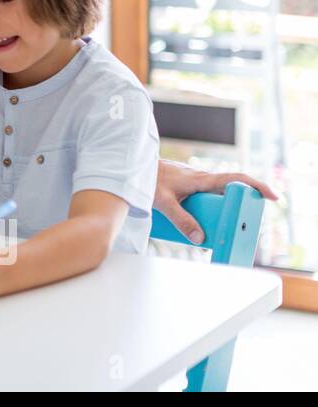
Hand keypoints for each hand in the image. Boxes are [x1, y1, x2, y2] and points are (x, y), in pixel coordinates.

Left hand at [154, 159, 278, 244]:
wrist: (132, 166)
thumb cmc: (147, 180)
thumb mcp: (163, 203)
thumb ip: (181, 220)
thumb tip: (201, 239)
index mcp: (201, 179)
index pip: (236, 179)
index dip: (257, 186)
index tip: (273, 197)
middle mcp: (203, 178)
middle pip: (232, 191)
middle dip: (242, 206)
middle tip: (243, 226)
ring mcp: (196, 181)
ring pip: (219, 195)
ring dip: (224, 210)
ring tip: (220, 231)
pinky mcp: (189, 185)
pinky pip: (207, 197)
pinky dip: (212, 208)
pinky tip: (203, 224)